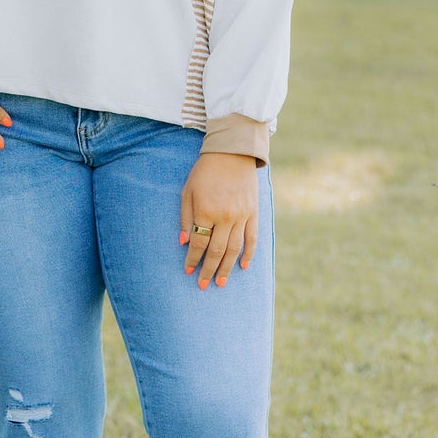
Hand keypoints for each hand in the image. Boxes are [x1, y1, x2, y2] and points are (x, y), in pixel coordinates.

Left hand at [181, 152, 258, 290]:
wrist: (232, 152)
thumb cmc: (205, 172)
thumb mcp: (188, 191)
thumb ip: (186, 218)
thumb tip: (184, 243)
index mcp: (206, 211)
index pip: (199, 243)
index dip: (192, 260)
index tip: (188, 271)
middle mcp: (225, 216)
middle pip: (216, 251)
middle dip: (208, 270)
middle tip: (203, 285)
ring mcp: (241, 216)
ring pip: (234, 249)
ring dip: (227, 268)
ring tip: (220, 283)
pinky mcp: (253, 213)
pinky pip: (252, 238)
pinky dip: (249, 254)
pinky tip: (244, 267)